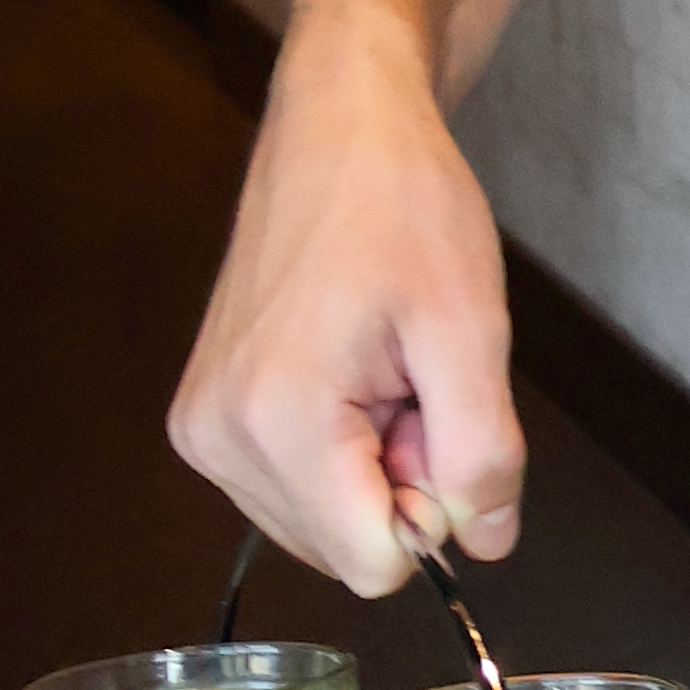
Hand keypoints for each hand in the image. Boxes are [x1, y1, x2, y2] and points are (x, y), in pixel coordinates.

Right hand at [169, 8, 527, 590]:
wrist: (337, 125)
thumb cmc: (406, 206)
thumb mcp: (471, 329)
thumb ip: (483, 454)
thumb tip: (489, 546)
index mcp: (278, 422)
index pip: (376, 564)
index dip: (433, 505)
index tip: (434, 409)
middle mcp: (216, 441)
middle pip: (345, 548)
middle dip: (398, 480)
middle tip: (411, 376)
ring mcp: (200, 430)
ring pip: (320, 523)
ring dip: (370, 463)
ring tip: (380, 362)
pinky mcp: (202, 416)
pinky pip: (291, 487)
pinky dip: (336, 447)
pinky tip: (349, 366)